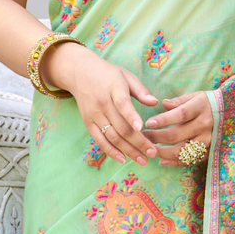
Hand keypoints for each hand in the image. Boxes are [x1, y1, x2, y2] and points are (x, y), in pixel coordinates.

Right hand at [46, 43, 158, 161]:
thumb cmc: (108, 74)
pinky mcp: (88, 123)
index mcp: (114, 89)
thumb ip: (141, 90)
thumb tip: (155, 102)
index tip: (141, 128)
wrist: (79, 73)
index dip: (131, 116)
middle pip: (121, 127)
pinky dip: (111, 151)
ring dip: (128, 151)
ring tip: (142, 160)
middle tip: (153, 153)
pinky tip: (123, 159)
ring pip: (112, 137)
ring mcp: (94, 115)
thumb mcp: (126, 75)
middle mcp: (102, 103)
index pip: (122, 104)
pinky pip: (100, 140)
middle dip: (138, 142)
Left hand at [143, 92, 213, 167]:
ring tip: (150, 148)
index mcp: (201, 107)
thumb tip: (163, 104)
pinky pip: (189, 160)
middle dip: (156, 137)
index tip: (148, 123)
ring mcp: (208, 140)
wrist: (230, 114)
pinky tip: (162, 161)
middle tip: (143, 136)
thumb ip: (179, 100)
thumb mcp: (195, 96)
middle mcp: (205, 125)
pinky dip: (174, 162)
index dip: (163, 120)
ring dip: (162, 152)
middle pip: (177, 135)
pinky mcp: (209, 152)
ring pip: (181, 151)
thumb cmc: (207, 103)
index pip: (180, 115)